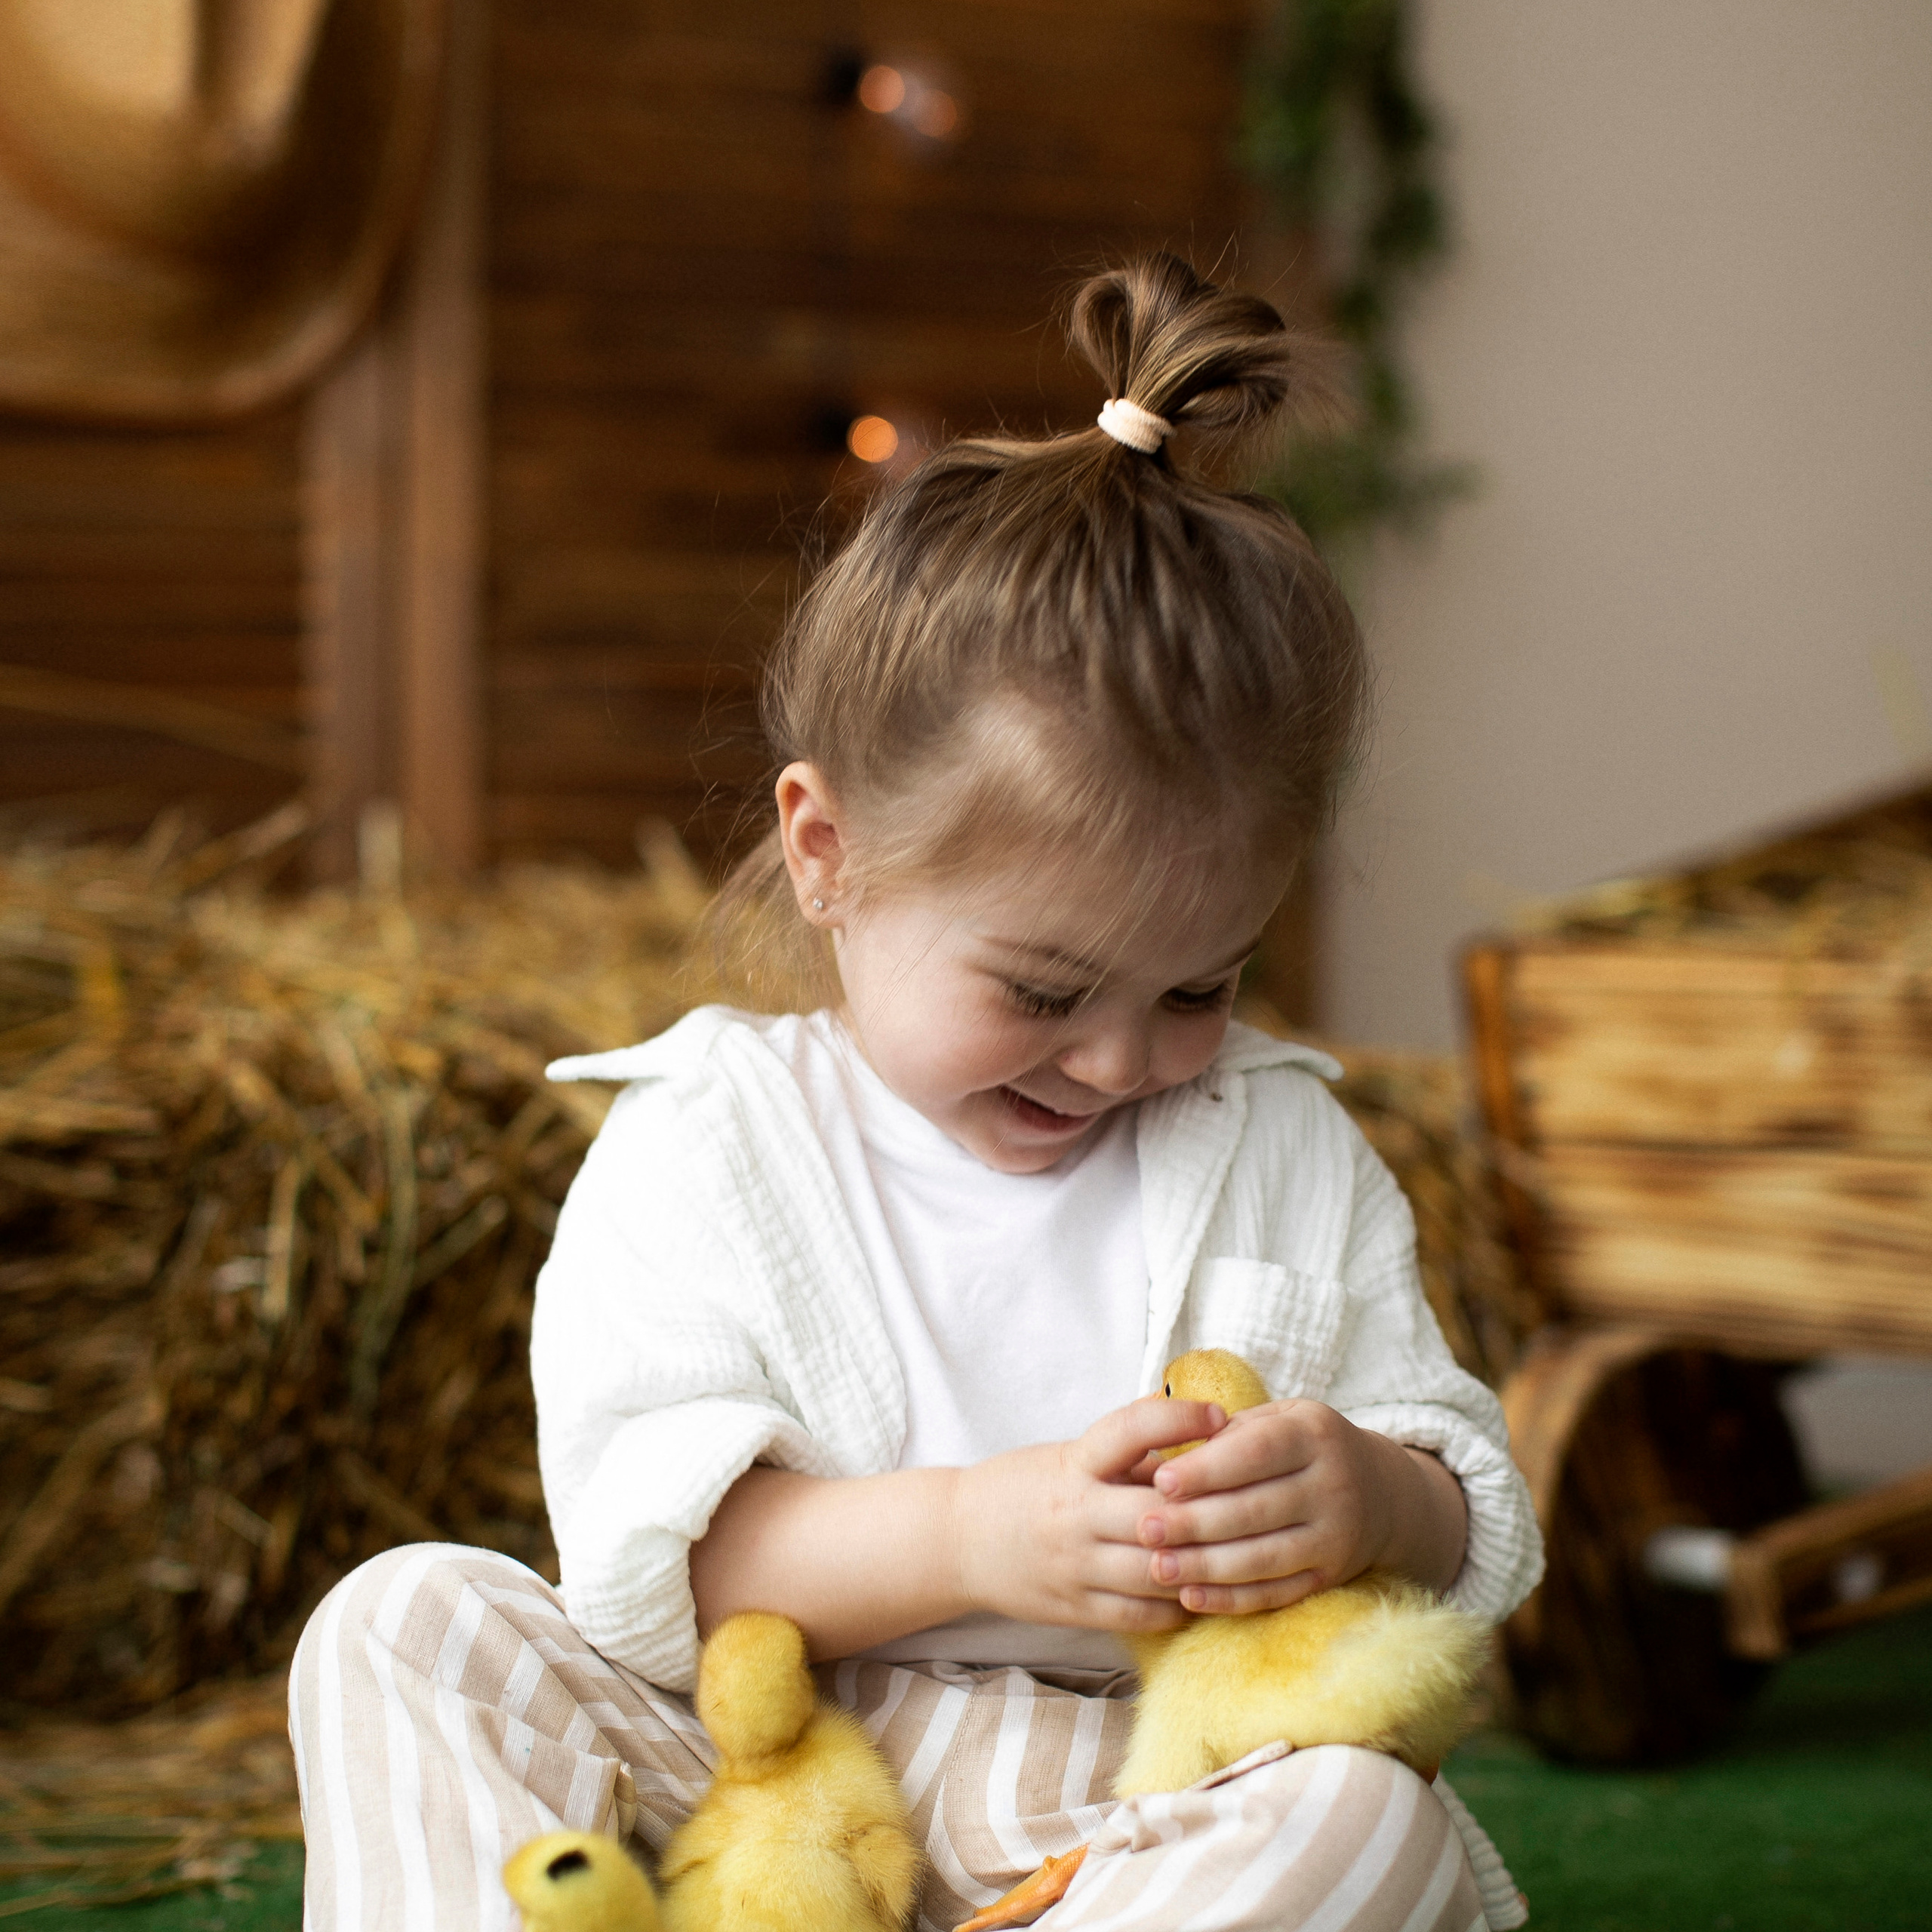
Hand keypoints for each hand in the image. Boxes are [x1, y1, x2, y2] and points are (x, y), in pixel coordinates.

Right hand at [950, 1397, 1227, 1633]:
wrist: (958, 1540)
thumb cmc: (1026, 1487)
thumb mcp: (1070, 1455)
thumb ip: (1129, 1452)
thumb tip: (1199, 1431)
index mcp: (1074, 1463)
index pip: (1130, 1429)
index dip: (1179, 1419)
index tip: (1221, 1417)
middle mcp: (1074, 1514)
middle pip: (1157, 1513)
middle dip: (1208, 1510)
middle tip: (1253, 1502)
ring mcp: (1074, 1566)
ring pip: (1157, 1570)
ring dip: (1202, 1565)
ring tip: (1237, 1555)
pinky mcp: (1074, 1609)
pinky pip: (1141, 1614)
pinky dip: (1177, 1605)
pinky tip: (1199, 1592)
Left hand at [1132, 1400, 1467, 1613]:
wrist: (1380, 1493)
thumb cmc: (1302, 1447)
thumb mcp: (1279, 1420)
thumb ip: (1230, 1433)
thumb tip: (1169, 1452)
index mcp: (1314, 1435)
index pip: (1257, 1452)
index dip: (1208, 1468)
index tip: (1161, 1480)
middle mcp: (1333, 1486)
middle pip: (1257, 1509)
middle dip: (1196, 1522)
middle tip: (1145, 1529)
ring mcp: (1336, 1537)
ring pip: (1264, 1558)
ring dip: (1206, 1566)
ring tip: (1157, 1567)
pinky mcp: (1330, 1578)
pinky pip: (1276, 1593)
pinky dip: (1232, 1599)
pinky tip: (1191, 1598)